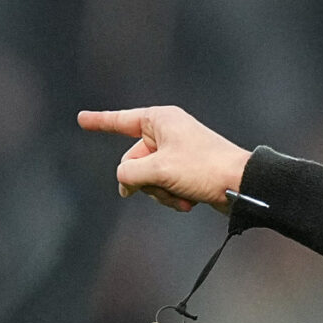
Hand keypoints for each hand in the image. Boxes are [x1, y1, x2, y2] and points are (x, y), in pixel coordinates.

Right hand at [75, 106, 248, 210]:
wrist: (241, 186)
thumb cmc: (203, 168)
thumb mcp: (158, 169)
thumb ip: (129, 173)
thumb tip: (124, 182)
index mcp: (159, 120)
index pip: (120, 121)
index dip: (99, 122)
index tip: (81, 119)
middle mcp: (167, 132)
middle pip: (133, 160)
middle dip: (144, 181)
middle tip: (162, 186)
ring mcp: (176, 152)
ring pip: (148, 178)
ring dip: (160, 193)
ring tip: (181, 196)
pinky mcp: (185, 171)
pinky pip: (164, 186)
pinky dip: (172, 197)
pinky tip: (189, 202)